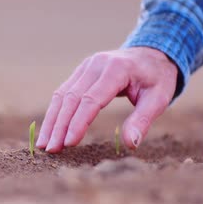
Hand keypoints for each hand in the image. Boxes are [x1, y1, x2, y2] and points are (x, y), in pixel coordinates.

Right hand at [36, 47, 177, 152]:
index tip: (69, 143)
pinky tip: (49, 130)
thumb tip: (131, 144)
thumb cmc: (157, 79)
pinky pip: (63, 93)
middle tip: (51, 150)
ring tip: (44, 145)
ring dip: (52, 121)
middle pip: (71, 98)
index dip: (78, 122)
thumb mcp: (159, 99)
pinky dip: (54, 113)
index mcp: (116, 69)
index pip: (91, 99)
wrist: (153, 53)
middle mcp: (96, 64)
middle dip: (59, 126)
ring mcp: (85, 67)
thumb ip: (143, 120)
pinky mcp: (80, 72)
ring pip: (62, 95)